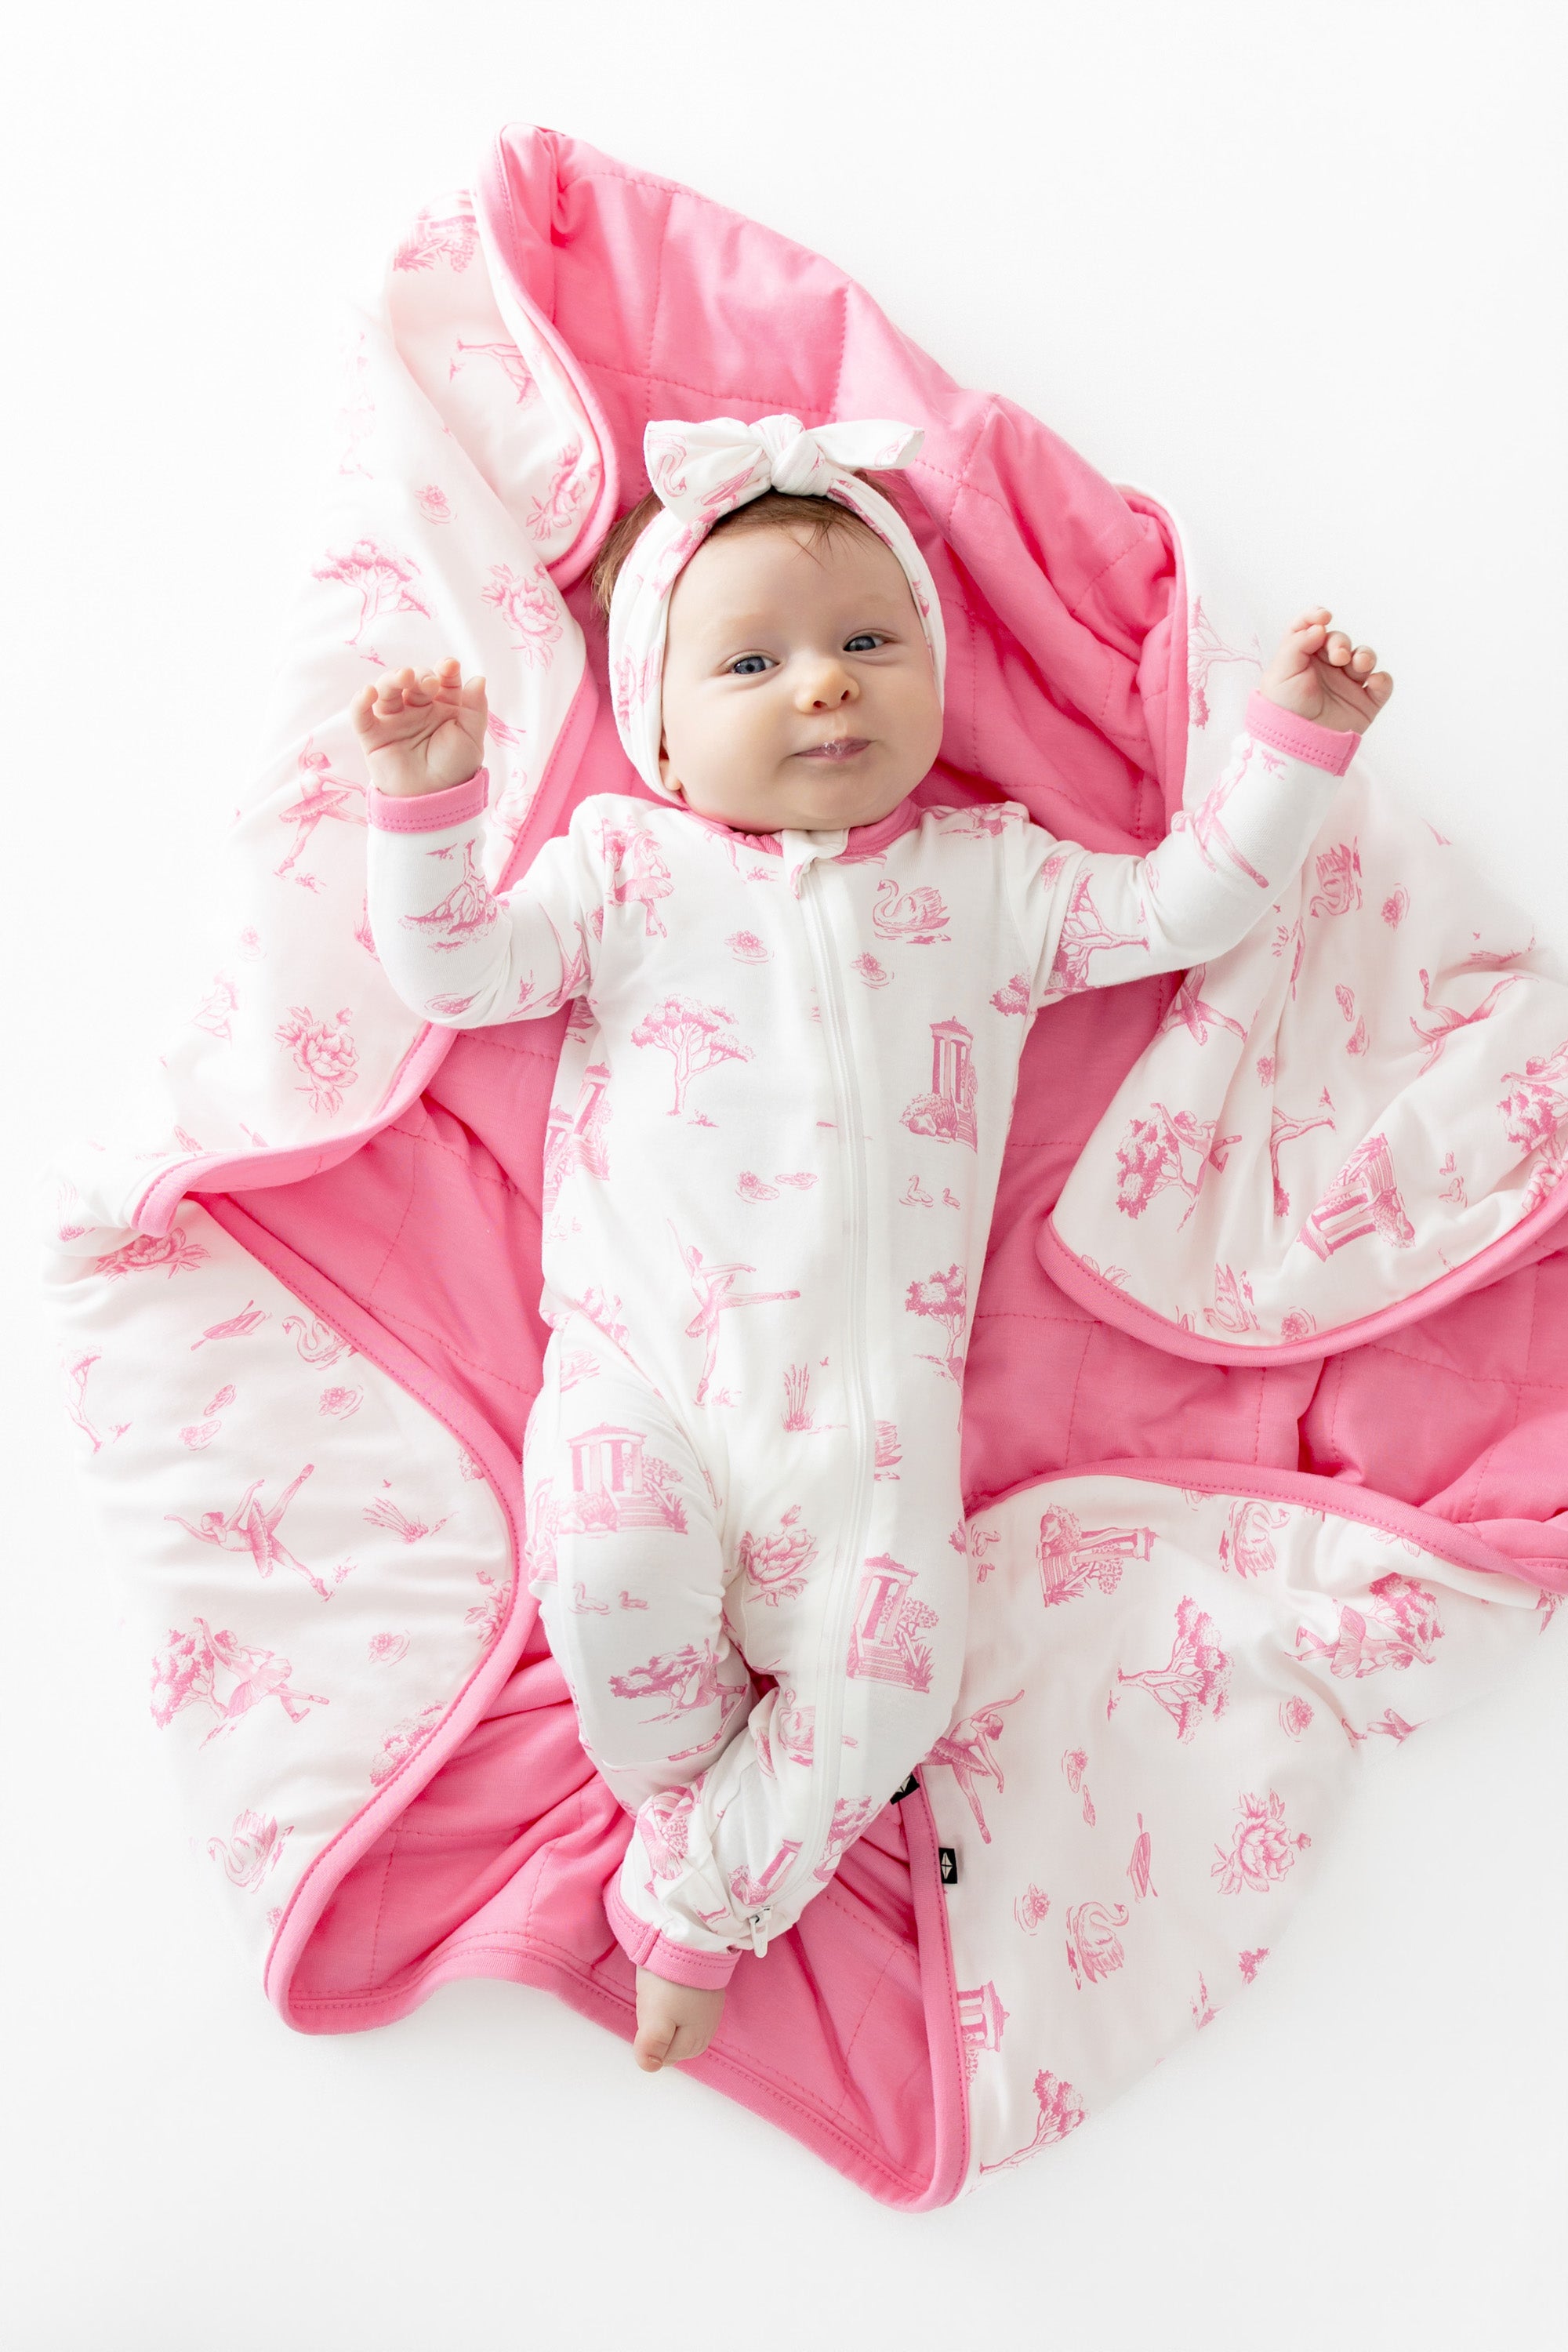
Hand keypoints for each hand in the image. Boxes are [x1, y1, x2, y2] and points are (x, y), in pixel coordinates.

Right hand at [350, 658, 487, 795]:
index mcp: (443, 706)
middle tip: (429, 683)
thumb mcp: (471, 737)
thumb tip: (479, 678)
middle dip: (421, 676)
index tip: (450, 666)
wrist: (434, 800)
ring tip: (403, 676)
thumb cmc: (455, 769)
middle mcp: (417, 709)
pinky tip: (368, 692)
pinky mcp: (373, 735)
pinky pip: (361, 714)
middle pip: (414, 681)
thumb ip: (475, 708)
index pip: (442, 680)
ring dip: (393, 679)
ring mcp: (394, 720)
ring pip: (387, 690)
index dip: (445, 670)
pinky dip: (360, 702)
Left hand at [633, 1966, 724, 2071]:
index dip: (650, 2037)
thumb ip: (651, 2046)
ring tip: (660, 1991)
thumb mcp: (655, 2020)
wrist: (691, 1939)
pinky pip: (684, 2006)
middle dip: (657, 2027)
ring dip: (664, 2012)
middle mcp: (707, 2031)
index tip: (649, 2013)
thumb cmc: (671, 1984)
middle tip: (653, 2001)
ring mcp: (709, 2010)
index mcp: (695, 2043)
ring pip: (676, 2025)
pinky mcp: (707, 1991)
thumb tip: (649, 2066)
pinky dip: (672, 1998)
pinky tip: (670, 1985)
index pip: (663, 2056)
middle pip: (671, 2042)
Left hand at [1257, 608, 1393, 736]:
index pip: (1312, 628)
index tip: (1324, 616)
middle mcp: (1325, 669)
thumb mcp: (1280, 672)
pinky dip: (1382, 680)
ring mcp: (1347, 685)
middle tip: (1337, 656)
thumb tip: (1320, 626)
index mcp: (1303, 658)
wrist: (1297, 745)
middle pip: (1340, 641)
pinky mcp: (1365, 703)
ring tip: (1358, 666)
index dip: (1318, 616)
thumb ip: (1297, 643)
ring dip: (1365, 656)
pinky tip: (1372, 682)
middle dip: (1341, 642)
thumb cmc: (1283, 709)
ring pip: (1364, 658)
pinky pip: (1382, 684)